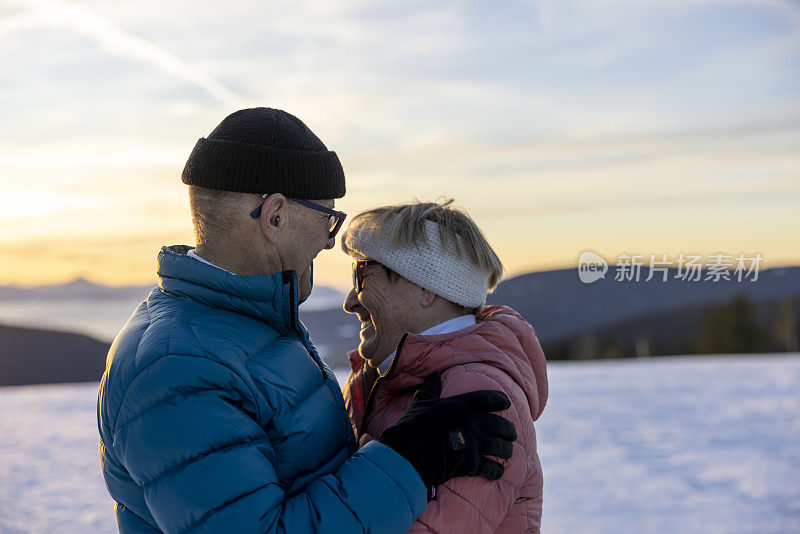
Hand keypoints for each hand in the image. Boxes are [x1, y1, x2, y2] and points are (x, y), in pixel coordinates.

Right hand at [379, 371, 516, 489]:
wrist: (409, 454)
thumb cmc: (413, 427)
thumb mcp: (421, 404)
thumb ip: (430, 389)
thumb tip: (434, 374)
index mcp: (461, 405)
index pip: (487, 399)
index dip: (499, 400)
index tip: (506, 403)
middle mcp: (472, 422)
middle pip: (500, 424)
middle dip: (508, 430)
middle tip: (512, 433)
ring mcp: (474, 443)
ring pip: (500, 446)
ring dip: (506, 450)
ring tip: (508, 451)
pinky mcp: (472, 463)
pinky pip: (491, 467)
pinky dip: (496, 470)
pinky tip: (498, 471)